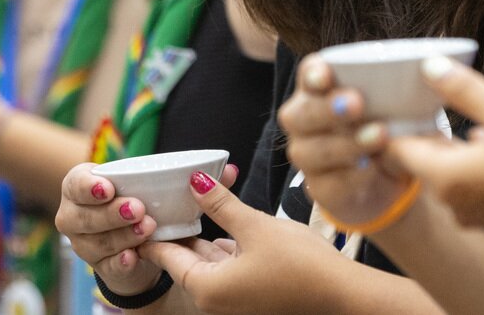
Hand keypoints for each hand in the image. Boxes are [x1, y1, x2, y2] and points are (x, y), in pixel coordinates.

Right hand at [55, 162, 237, 295]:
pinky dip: (121, 261)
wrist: (141, 247)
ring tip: (146, 229)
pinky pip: (107, 266)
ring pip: (96, 242)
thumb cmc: (149, 206)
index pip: (75, 182)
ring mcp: (85, 244)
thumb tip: (230, 169)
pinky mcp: (100, 268)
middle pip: (84, 216)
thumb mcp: (162, 190)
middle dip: (110, 213)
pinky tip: (134, 257)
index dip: (88, 185)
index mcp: (85, 185)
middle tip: (138, 209)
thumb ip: (193, 178)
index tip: (110, 187)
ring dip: (121, 235)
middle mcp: (76, 215)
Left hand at [139, 172, 347, 313]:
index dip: (153, 229)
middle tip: (165, 197)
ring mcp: (235, 302)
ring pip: (209, 262)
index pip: (166, 255)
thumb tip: (193, 180)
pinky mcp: (253, 297)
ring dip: (204, 234)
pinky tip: (225, 220)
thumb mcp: (254, 225)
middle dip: (181, 226)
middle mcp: (216, 301)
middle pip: (187, 258)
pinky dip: (225, 245)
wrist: (343, 296)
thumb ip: (220, 203)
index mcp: (207, 288)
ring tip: (192, 201)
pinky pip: (229, 267)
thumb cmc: (301, 266)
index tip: (139, 209)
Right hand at [275, 53, 408, 227]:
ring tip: (379, 136)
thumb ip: (395, 92)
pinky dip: (354, 175)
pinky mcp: (318, 188)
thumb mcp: (392, 107)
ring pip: (314, 151)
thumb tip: (431, 73)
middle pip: (302, 113)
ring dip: (347, 143)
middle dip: (329, 108)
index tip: (327, 74)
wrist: (383, 177)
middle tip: (358, 103)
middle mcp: (303, 120)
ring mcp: (306, 156)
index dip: (315, 73)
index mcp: (319, 89)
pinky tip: (373, 167)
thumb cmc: (385, 125)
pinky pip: (331, 182)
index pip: (309, 74)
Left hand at [386, 57, 483, 238]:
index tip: (407, 103)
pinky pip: (477, 193)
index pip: (400, 151)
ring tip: (476, 124)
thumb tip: (429, 67)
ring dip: (459, 153)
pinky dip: (480, 171)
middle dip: (432, 136)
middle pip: (426, 165)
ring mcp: (480, 220)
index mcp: (447, 178)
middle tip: (438, 105)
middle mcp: (455, 206)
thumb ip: (462, 89)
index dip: (399, 125)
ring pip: (453, 179)